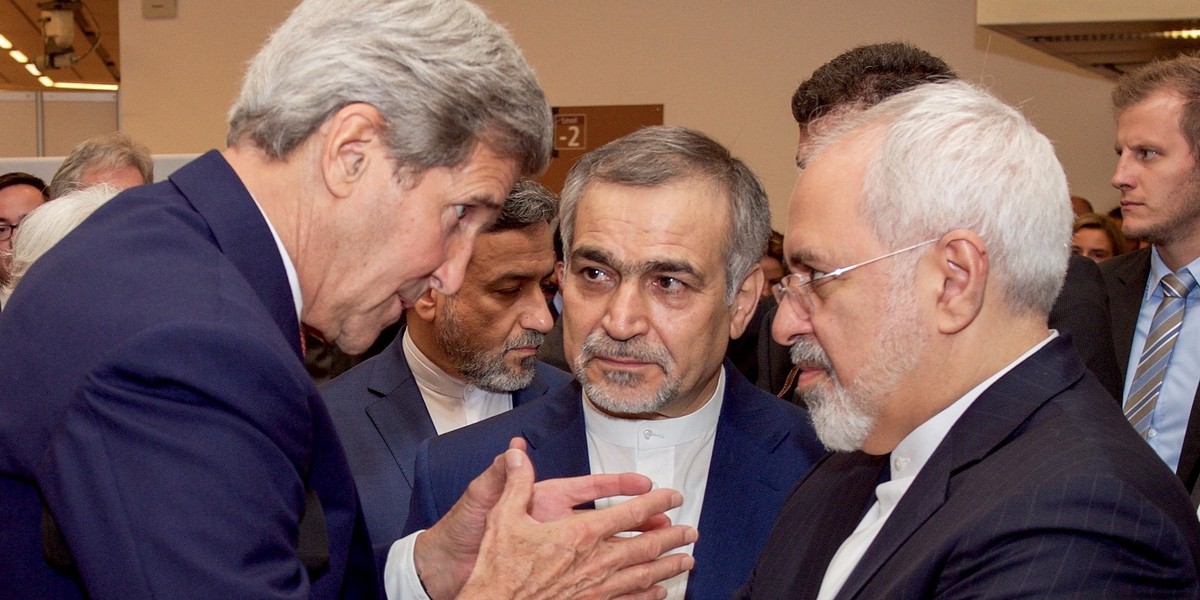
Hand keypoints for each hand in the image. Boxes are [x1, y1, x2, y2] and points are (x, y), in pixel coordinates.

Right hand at [456, 446, 695, 599]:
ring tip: (687, 561)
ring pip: (644, 575)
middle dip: (673, 537)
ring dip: (669, 566)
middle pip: (647, 546)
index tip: (673, 497)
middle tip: (691, 531)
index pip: (630, 513)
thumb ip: (516, 483)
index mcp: (581, 534)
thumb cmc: (499, 568)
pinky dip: (648, 595)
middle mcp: (596, 561)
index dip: (657, 503)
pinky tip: (659, 592)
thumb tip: (516, 454)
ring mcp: (597, 587)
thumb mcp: (503, 518)